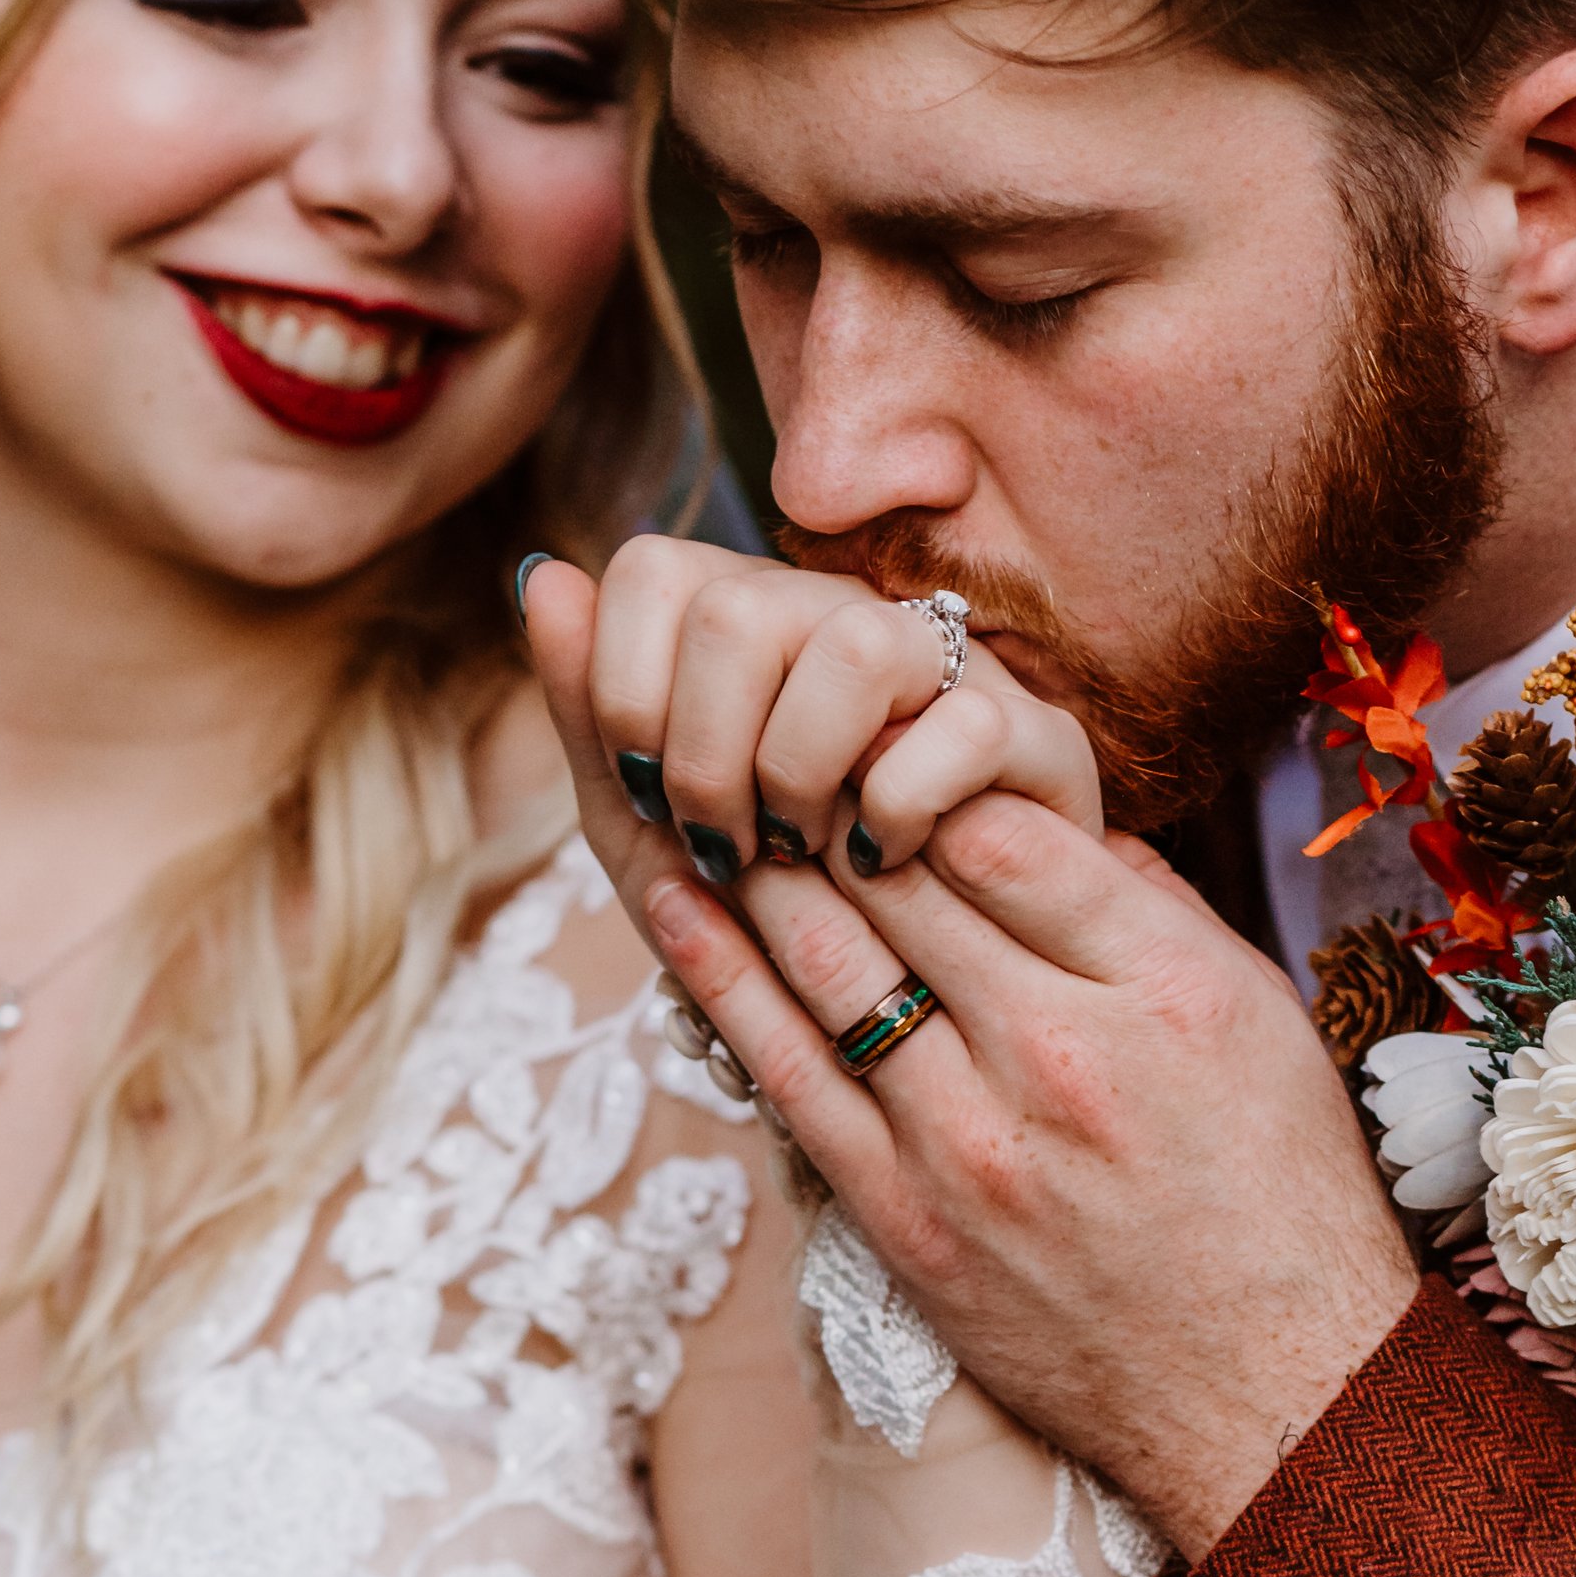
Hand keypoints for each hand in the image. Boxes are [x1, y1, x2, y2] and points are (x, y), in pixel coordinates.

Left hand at [531, 539, 1102, 879]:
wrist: (908, 1004)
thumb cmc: (770, 909)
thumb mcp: (651, 829)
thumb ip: (591, 713)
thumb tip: (541, 573)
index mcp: (745, 619)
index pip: (649, 572)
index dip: (622, 692)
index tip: (642, 797)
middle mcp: (841, 616)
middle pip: (733, 608)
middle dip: (701, 757)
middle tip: (723, 847)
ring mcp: (944, 669)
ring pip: (850, 645)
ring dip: (798, 772)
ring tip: (800, 851)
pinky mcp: (1035, 738)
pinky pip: (959, 728)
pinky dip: (897, 812)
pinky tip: (876, 860)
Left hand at [532, 566, 1415, 1554]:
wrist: (1267, 1395)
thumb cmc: (1275, 1197)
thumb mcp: (1257, 1018)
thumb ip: (1143, 909)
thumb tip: (1030, 808)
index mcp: (1161, 984)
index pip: (1001, 824)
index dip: (913, 759)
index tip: (863, 713)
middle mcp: (1059, 1057)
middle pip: (899, 878)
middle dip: (809, 783)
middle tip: (734, 708)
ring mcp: (970, 1146)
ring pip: (827, 960)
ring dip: (744, 857)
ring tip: (688, 775)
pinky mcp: (907, 1222)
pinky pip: (790, 1073)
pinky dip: (720, 976)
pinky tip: (671, 896)